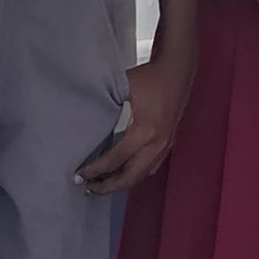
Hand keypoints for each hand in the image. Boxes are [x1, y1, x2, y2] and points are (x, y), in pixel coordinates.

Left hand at [75, 46, 193, 194]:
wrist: (178, 70)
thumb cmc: (150, 77)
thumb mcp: (122, 90)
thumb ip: (106, 107)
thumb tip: (84, 120)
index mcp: (143, 131)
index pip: (115, 160)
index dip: (96, 170)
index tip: (79, 176)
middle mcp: (156, 143)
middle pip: (130, 177)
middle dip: (108, 186)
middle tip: (89, 188)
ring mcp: (165, 144)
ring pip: (142, 175)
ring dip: (122, 183)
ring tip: (103, 184)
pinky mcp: (169, 142)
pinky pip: (152, 166)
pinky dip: (136, 174)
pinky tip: (125, 174)